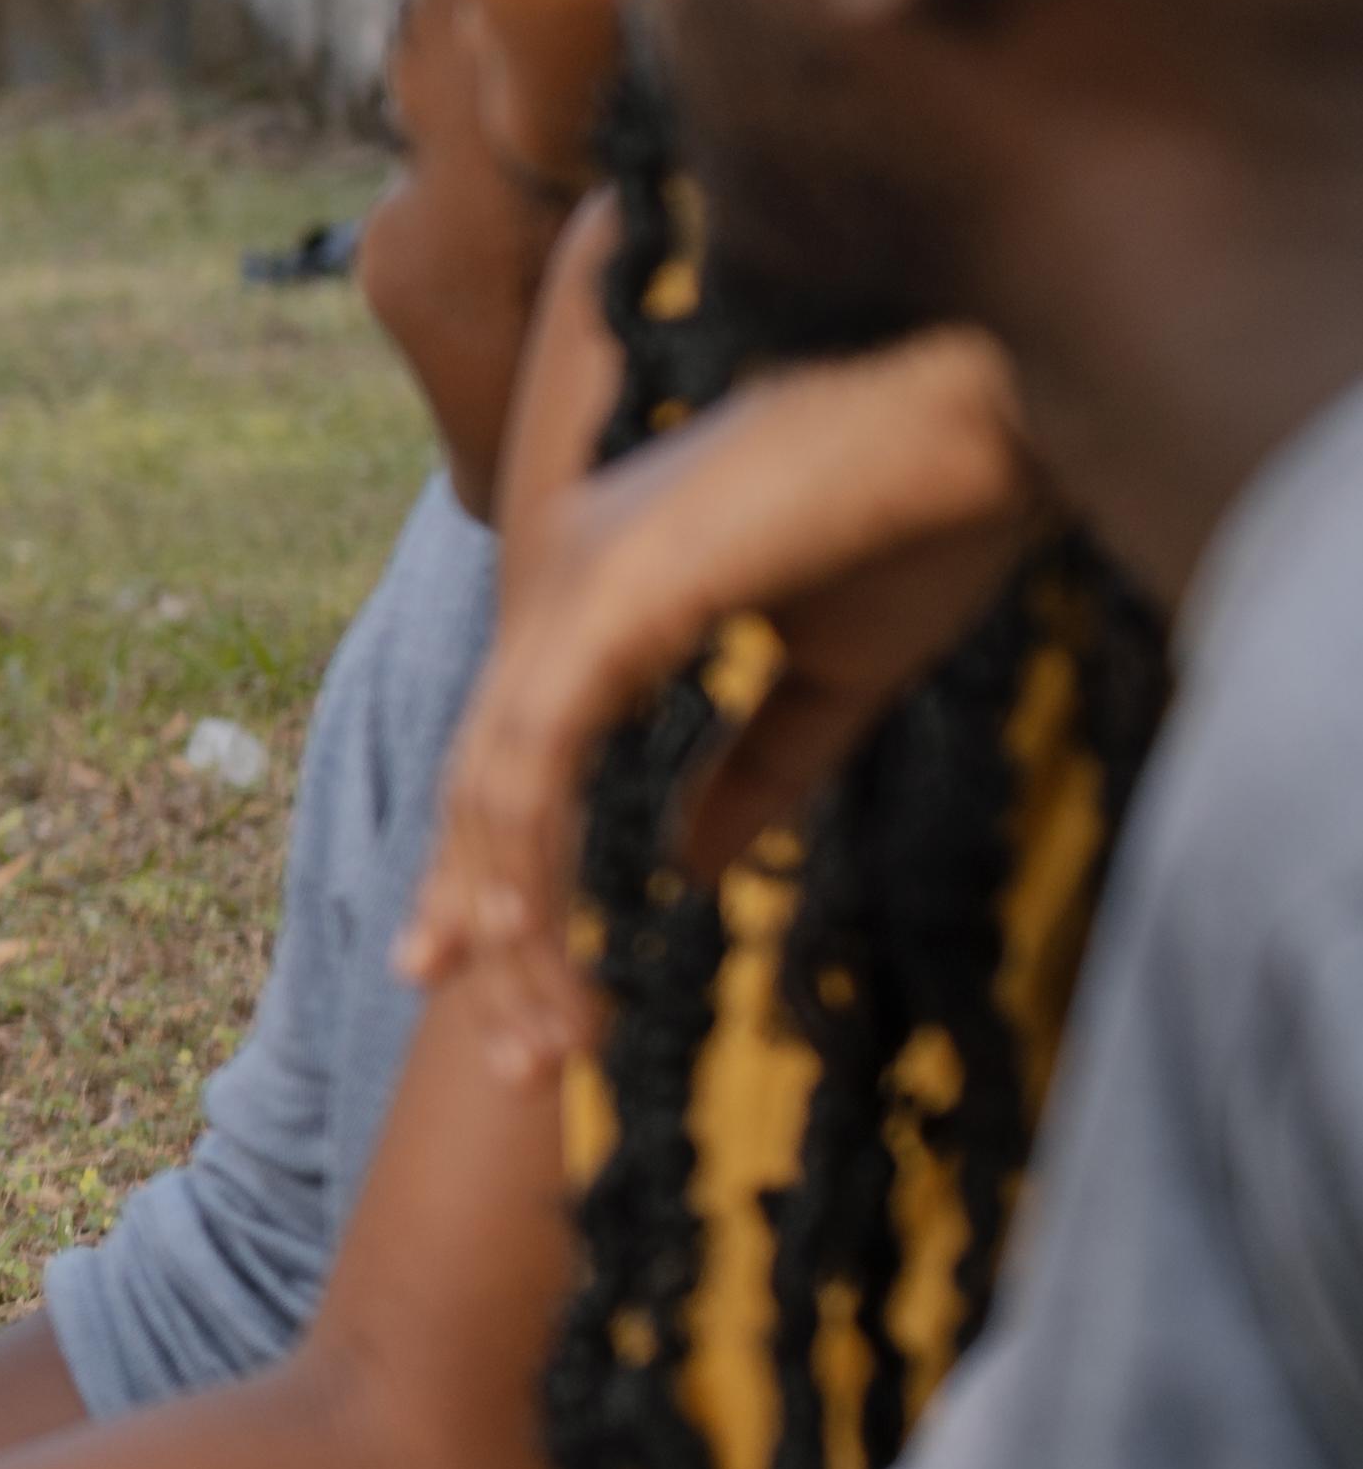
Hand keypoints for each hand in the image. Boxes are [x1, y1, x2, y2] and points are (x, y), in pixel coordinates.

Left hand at [398, 314, 1046, 1077]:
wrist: (992, 404)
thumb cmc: (933, 512)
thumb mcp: (834, 674)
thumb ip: (756, 768)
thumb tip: (688, 872)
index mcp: (601, 591)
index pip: (514, 758)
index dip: (492, 876)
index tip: (476, 982)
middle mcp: (561, 578)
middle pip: (487, 786)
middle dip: (489, 932)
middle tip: (509, 1065)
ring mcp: (571, 579)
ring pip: (499, 787)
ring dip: (514, 924)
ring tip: (544, 1042)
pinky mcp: (606, 593)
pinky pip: (534, 748)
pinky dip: (528, 847)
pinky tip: (535, 934)